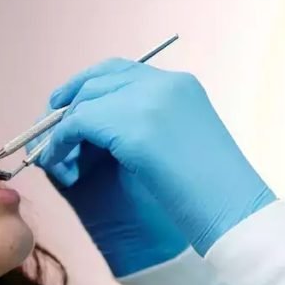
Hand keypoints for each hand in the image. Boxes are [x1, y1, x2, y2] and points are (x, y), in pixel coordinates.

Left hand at [35, 60, 274, 255]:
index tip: (72, 104)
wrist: (233, 214)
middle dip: (71, 99)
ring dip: (63, 126)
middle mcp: (164, 85)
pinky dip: (61, 142)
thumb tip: (103, 134)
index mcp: (181, 87)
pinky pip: (77, 124)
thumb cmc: (214, 193)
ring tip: (53, 151)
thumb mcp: (181, 146)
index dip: (93, 84)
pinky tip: (58, 163)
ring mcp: (148, 101)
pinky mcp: (131, 125)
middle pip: (101, 78)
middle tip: (51, 124)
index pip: (125, 71)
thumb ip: (149, 129)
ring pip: (86, 100)